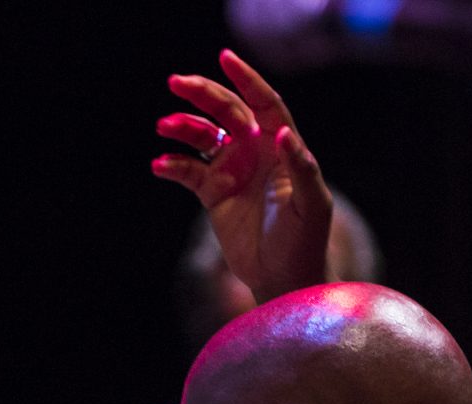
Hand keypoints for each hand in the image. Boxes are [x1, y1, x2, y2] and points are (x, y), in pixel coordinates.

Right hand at [152, 50, 333, 305]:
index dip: (246, 79)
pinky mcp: (214, 194)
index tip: (225, 59)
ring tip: (163, 126)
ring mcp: (233, 171)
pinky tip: (160, 166)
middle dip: (203, 94)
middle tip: (175, 82)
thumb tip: (283, 134)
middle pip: (227, 112)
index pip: (263, 103)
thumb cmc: (306, 240)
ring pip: (204, 138)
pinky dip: (173, 166)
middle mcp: (255, 151)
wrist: (284, 277)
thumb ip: (300, 167)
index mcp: (281, 146)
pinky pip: (188, 172)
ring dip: (183, 128)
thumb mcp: (311, 203)